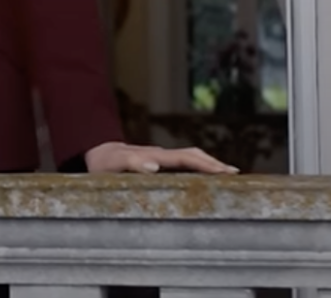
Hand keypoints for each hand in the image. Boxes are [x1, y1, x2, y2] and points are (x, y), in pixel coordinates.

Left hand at [84, 141, 237, 173]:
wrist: (95, 155)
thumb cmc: (104, 163)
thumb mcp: (113, 164)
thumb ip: (132, 163)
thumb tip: (155, 167)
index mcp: (153, 155)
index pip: (185, 158)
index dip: (204, 164)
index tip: (223, 172)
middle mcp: (159, 155)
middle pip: (192, 155)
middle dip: (213, 163)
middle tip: (234, 174)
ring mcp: (159, 157)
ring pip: (189, 157)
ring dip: (208, 164)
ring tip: (228, 174)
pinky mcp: (157, 162)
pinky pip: (182, 163)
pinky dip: (198, 166)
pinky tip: (206, 176)